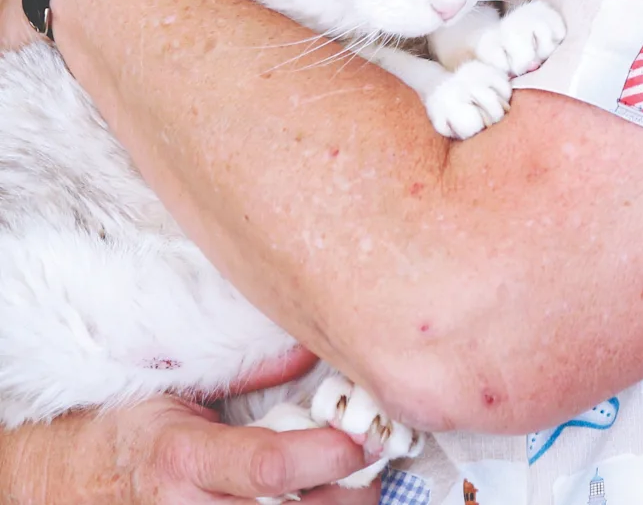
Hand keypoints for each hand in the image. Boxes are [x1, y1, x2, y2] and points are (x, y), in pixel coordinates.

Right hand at [0, 395, 380, 503]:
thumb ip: (248, 372)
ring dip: (336, 504)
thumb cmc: (130, 428)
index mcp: (182, 462)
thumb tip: (312, 348)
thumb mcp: (181, 387)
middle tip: (373, 449)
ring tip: (351, 473)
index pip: (267, 470)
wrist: (76, 481)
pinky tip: (319, 492)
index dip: (326, 455)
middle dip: (350, 488)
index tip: (364, 434)